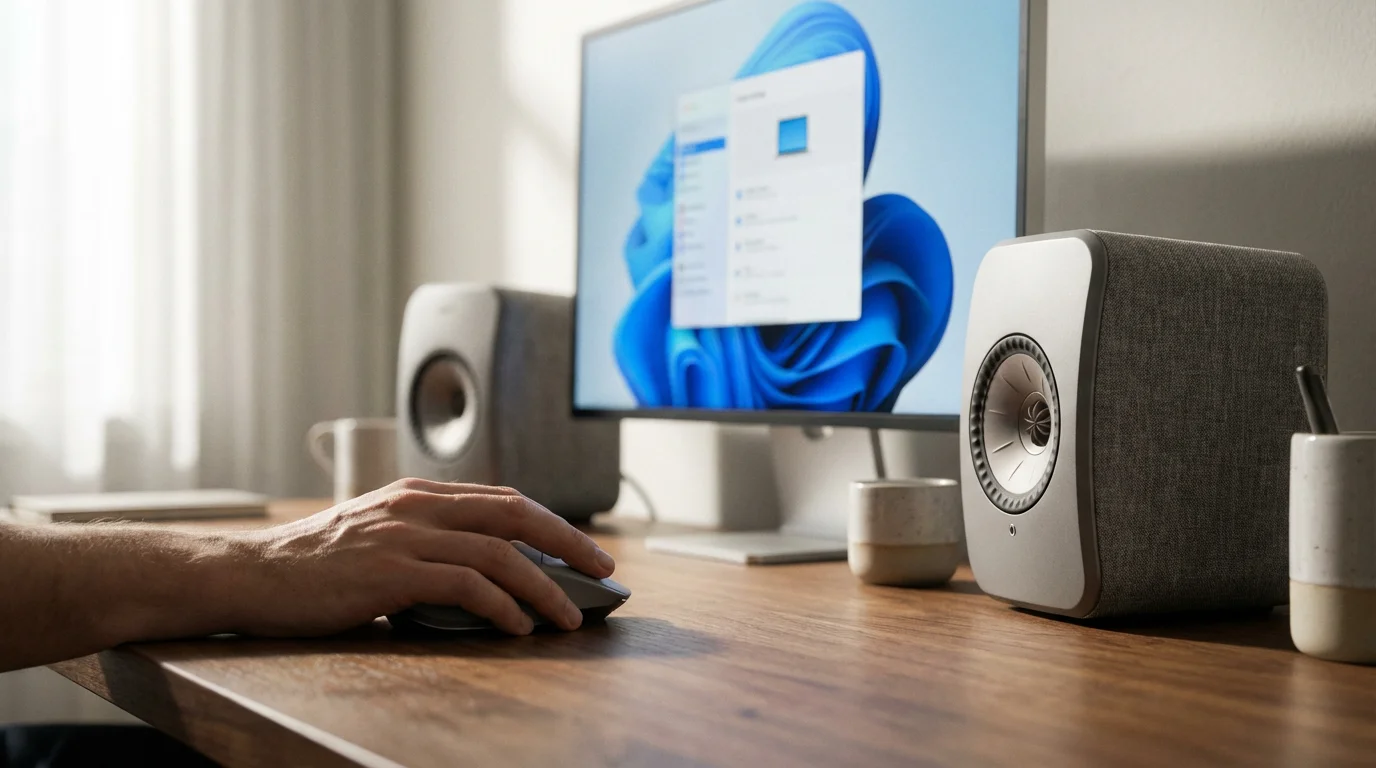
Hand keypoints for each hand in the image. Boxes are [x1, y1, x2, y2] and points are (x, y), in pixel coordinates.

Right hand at [228, 479, 615, 635]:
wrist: (251, 575)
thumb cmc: (313, 565)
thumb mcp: (377, 535)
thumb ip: (426, 542)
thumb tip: (485, 574)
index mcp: (418, 494)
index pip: (504, 499)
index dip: (551, 523)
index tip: (584, 549)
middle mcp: (418, 506)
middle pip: (516, 514)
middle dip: (569, 543)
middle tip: (604, 572)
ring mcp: (405, 536)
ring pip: (499, 552)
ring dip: (544, 587)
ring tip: (568, 617)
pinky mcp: (391, 572)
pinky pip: (466, 585)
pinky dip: (502, 606)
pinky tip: (518, 627)